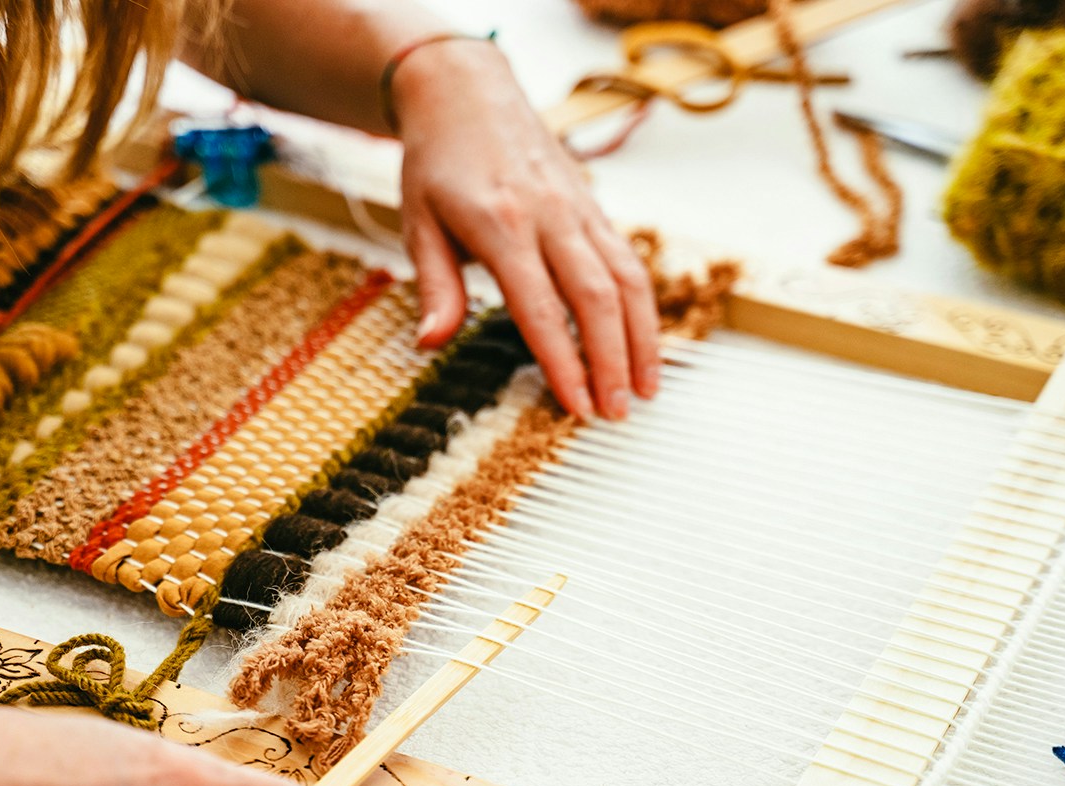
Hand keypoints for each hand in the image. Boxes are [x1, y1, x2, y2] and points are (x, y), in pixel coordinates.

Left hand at [389, 39, 659, 420]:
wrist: (467, 92)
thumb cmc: (437, 164)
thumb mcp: (418, 223)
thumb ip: (434, 286)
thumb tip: (430, 343)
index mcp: (501, 224)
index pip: (541, 307)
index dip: (563, 362)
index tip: (577, 406)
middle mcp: (550, 215)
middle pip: (597, 297)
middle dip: (613, 361)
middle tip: (617, 413)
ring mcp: (579, 208)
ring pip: (627, 279)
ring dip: (641, 339)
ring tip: (645, 390)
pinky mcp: (595, 206)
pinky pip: (629, 260)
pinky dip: (643, 307)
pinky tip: (644, 344)